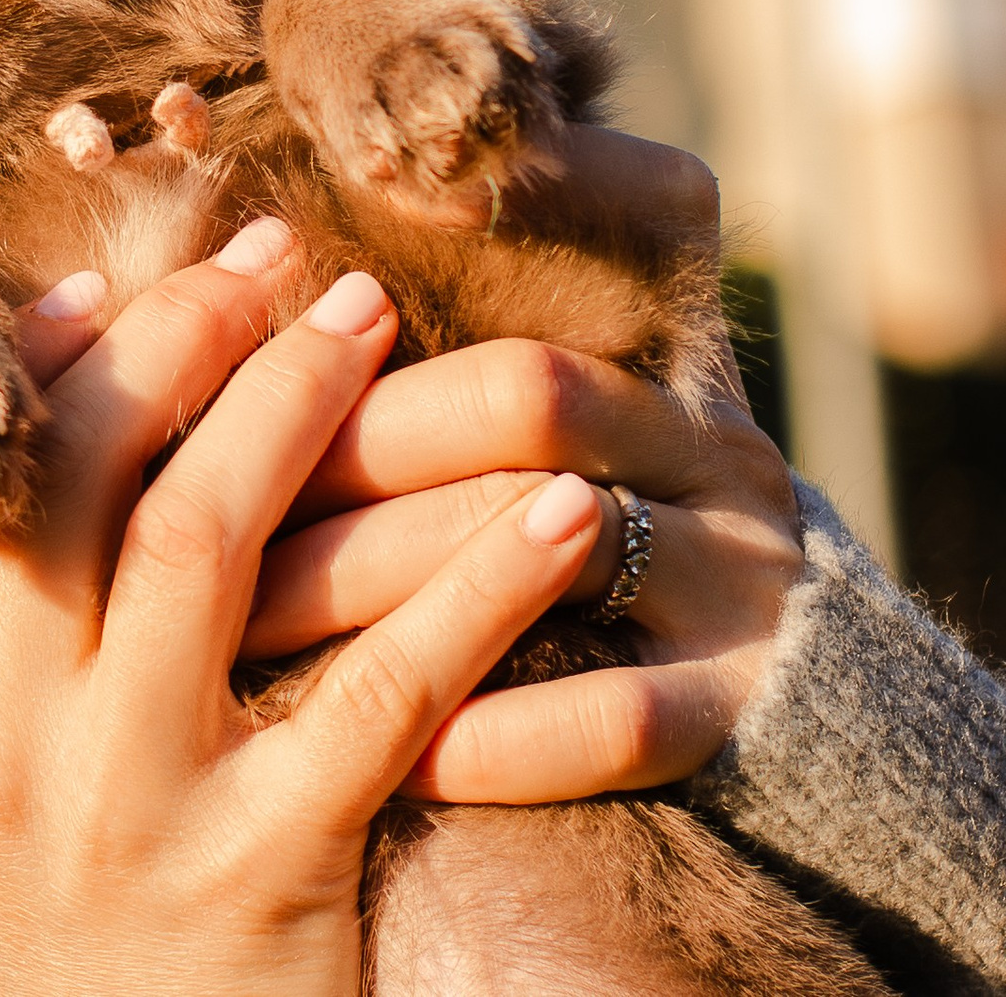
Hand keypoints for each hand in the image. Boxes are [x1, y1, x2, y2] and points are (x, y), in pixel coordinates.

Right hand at [0, 226, 604, 996]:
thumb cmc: (72, 913)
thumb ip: (5, 608)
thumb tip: (74, 369)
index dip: (44, 360)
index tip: (136, 275)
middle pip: (84, 480)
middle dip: (188, 341)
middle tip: (285, 257)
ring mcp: (125, 806)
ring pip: (206, 545)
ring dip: (305, 409)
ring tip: (383, 321)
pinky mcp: (262, 870)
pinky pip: (383, 690)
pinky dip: (479, 585)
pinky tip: (562, 514)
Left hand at [243, 127, 805, 801]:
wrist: (820, 717)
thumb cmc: (630, 563)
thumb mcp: (588, 441)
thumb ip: (478, 362)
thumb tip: (287, 245)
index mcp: (659, 365)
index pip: (489, 288)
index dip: (350, 340)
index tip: (212, 372)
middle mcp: (715, 449)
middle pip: (526, 396)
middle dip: (344, 451)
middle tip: (185, 508)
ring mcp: (743, 579)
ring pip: (561, 542)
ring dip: (383, 587)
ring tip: (236, 631)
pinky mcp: (747, 710)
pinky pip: (613, 717)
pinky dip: (494, 739)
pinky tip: (390, 761)